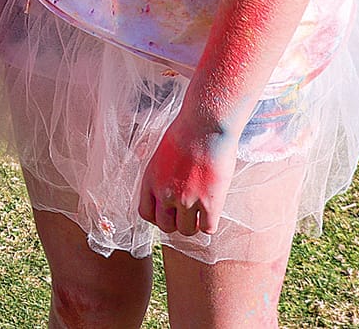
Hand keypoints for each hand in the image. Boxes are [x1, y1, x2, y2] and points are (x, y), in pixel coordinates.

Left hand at [138, 109, 238, 237]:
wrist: (205, 127)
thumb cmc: (186, 134)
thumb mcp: (161, 154)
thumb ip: (161, 175)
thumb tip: (167, 189)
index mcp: (150, 180)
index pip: (145, 213)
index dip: (157, 217)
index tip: (168, 213)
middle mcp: (165, 193)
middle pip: (165, 226)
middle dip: (175, 223)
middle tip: (186, 215)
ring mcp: (187, 200)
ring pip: (186, 230)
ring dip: (193, 226)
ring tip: (200, 215)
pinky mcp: (209, 203)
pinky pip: (208, 228)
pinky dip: (209, 225)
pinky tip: (212, 214)